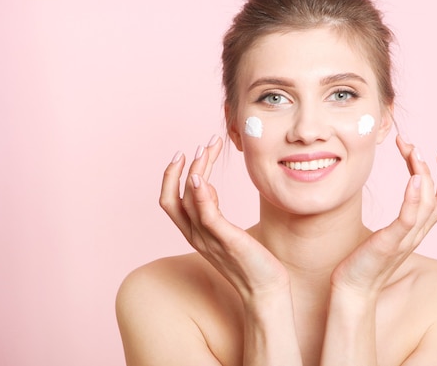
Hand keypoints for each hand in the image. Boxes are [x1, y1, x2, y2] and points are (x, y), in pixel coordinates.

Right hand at [159, 136, 289, 300]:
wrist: (266, 290)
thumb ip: (213, 211)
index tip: (185, 154)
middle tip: (201, 146)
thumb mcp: (226, 231)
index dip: (171, 176)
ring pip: (189, 201)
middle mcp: (196, 236)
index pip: (170, 201)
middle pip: (173, 198)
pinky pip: (206, 216)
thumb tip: (205, 186)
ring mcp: (209, 239)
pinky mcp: (226, 241)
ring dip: (195, 171)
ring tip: (207, 150)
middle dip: (179, 169)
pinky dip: (200, 196)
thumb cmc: (251, 261)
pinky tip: (200, 178)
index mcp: (195, 233)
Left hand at [331, 135, 436, 297]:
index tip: (435, 151)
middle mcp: (417, 233)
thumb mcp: (387, 233)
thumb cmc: (365, 260)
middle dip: (436, 168)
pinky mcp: (390, 243)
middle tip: (415, 145)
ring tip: (412, 151)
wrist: (352, 289)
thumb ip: (399, 217)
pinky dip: (413, 198)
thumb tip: (399, 197)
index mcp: (418, 230)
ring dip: (423, 173)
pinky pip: (408, 219)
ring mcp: (406, 239)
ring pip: (427, 203)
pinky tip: (413, 179)